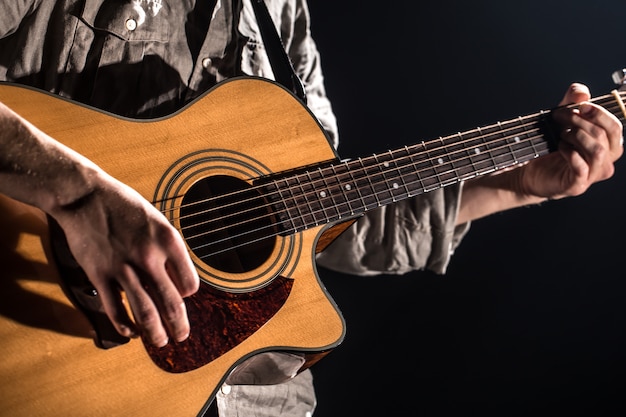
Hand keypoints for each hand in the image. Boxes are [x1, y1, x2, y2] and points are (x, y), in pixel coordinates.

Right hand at [53, 173, 198, 347]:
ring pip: (146, 312)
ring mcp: (123, 268)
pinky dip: (124, 326)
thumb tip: (177, 279)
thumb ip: (168, 250)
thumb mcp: (157, 221)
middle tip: (181, 336)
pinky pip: (115, 309)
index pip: (189, 283)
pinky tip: (130, 332)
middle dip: (179, 326)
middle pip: (172, 303)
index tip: (183, 296)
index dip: (187, 293)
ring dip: (155, 333)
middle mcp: (149, 256)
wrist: (85, 196)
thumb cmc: (123, 206)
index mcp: (169, 241)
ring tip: (160, 342)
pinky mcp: (100, 275)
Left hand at [518, 83, 623, 198]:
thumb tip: (582, 94)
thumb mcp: (562, 117)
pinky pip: (581, 166)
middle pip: (605, 135)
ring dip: (576, 136)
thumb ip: (572, 101)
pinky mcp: (578, 185)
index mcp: (607, 146)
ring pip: (597, 150)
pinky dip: (568, 152)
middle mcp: (605, 161)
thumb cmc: (552, 146)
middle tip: (561, 116)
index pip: (615, 127)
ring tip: (561, 135)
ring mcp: (592, 175)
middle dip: (581, 121)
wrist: (530, 172)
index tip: (580, 105)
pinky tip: (559, 147)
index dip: (599, 113)